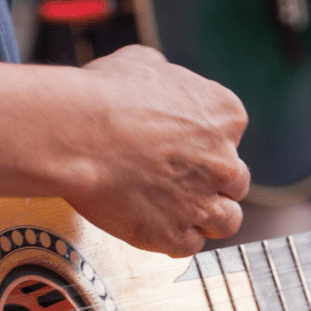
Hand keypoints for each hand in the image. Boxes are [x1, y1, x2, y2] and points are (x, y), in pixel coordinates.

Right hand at [59, 46, 249, 255]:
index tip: (182, 147)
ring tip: (178, 211)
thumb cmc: (102, 96)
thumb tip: (162, 84)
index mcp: (225, 115)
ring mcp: (202, 203)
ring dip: (207, 217)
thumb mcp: (142, 63)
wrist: (75, 136)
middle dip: (212, 182)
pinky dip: (174, 238)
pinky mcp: (175, 235)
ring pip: (226, 221)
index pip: (231, 136)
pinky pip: (190, 246)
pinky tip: (155, 225)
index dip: (206, 144)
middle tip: (180, 180)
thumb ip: (168, 81)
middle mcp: (224, 162)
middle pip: (235, 182)